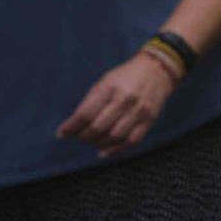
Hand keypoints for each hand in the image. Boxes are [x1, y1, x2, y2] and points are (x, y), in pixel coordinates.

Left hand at [56, 53, 176, 156]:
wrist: (159, 69)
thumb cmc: (127, 75)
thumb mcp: (105, 81)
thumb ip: (92, 101)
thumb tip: (75, 124)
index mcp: (111, 88)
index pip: (85, 113)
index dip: (70, 127)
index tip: (61, 134)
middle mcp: (125, 100)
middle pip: (98, 127)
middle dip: (83, 136)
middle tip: (78, 136)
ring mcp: (139, 111)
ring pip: (114, 136)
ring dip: (98, 143)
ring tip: (92, 140)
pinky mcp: (149, 120)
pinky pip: (131, 140)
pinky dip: (115, 149)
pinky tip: (104, 151)